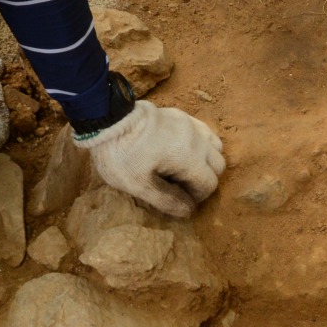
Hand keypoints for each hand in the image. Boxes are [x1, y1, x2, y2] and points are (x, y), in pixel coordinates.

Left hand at [79, 101, 224, 217]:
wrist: (108, 118)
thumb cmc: (121, 154)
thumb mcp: (138, 185)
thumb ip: (166, 200)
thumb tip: (189, 211)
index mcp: (189, 158)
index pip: (209, 184)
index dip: (197, 197)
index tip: (178, 199)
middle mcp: (197, 140)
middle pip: (218, 166)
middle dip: (204, 179)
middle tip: (180, 185)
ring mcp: (191, 124)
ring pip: (215, 147)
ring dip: (205, 161)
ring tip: (182, 168)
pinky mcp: (182, 115)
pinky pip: (204, 132)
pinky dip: (201, 145)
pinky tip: (182, 150)